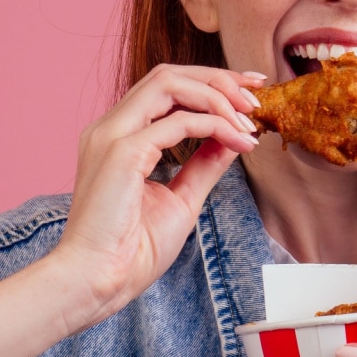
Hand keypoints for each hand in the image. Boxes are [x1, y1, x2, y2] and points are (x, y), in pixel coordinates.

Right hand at [48, 64, 262, 332]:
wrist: (98, 281)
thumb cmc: (131, 251)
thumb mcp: (181, 199)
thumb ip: (203, 165)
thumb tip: (232, 139)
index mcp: (117, 137)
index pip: (164, 89)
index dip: (210, 83)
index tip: (250, 92)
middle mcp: (109, 127)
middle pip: (167, 75)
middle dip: (218, 77)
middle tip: (258, 92)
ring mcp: (112, 135)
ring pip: (169, 84)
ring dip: (217, 94)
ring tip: (249, 117)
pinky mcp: (123, 152)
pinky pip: (178, 122)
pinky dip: (215, 124)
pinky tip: (238, 141)